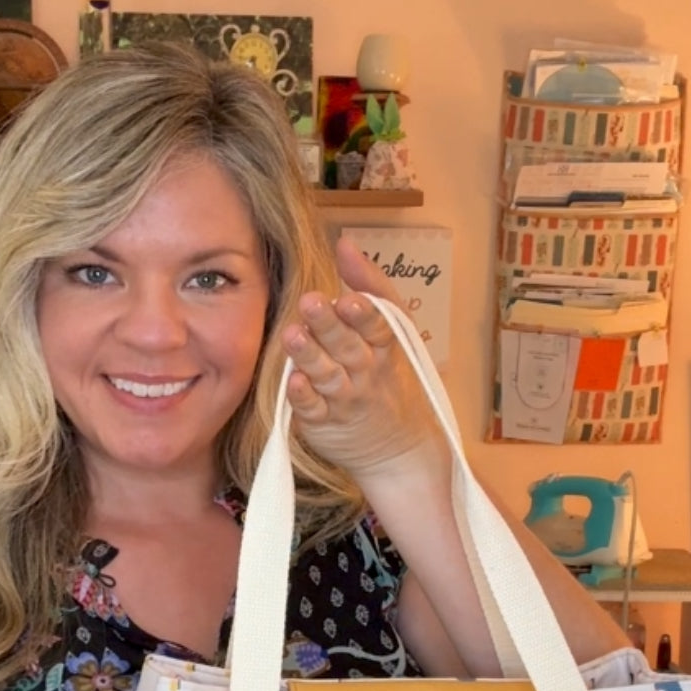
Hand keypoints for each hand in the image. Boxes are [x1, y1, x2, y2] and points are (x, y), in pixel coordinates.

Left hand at [281, 237, 445, 481]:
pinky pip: (314, 410)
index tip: (348, 300)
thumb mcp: (393, 330)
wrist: (398, 448)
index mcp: (384, 347)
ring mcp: (346, 399)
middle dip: (329, 325)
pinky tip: (293, 380)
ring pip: (328, 376)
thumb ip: (370, 286)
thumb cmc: (389, 377)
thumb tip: (345, 243)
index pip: (377, 327)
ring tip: (292, 335)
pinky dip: (304, 397)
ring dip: (310, 356)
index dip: (363, 315)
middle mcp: (366, 373)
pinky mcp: (325, 423)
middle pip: (347, 347)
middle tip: (310, 302)